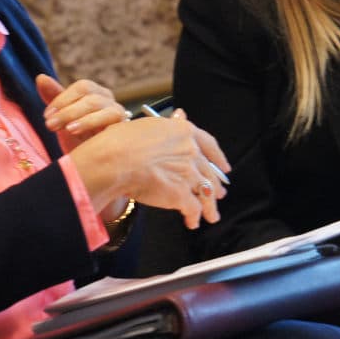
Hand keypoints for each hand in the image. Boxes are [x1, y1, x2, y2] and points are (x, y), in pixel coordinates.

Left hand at [37, 75, 127, 152]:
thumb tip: (41, 77)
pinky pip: (110, 119)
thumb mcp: (63, 119)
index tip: (46, 115)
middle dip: (67, 109)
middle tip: (49, 124)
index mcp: (96, 94)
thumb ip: (54, 97)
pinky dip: (90, 122)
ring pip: (98, 105)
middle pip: (90, 95)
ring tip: (64, 129)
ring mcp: (118, 113)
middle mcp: (109, 101)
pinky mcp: (123, 127)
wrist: (93, 166)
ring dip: (76, 115)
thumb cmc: (79, 139)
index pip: (83, 87)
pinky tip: (75, 131)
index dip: (63, 98)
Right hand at [68, 114, 229, 229]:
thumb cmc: (122, 141)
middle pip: (209, 172)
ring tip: (212, 216)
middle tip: (219, 194)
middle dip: (216, 186)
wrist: (115, 160)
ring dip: (210, 207)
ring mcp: (188, 173)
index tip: (224, 167)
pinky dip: (194, 217)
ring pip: (206, 192)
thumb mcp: (149, 124)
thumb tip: (180, 115)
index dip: (219, 158)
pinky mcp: (181, 194)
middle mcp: (191, 151)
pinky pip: (193, 208)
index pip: (209, 144)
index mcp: (184, 132)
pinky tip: (192, 223)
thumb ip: (169, 124)